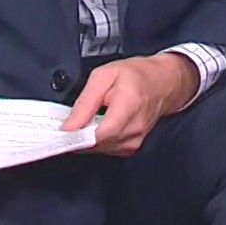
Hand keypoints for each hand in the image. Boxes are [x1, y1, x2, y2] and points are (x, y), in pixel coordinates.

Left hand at [62, 53, 198, 155]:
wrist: (164, 83)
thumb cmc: (137, 75)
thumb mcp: (104, 76)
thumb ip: (85, 102)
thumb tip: (68, 126)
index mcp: (129, 107)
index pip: (99, 135)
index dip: (77, 136)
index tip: (62, 132)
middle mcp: (134, 129)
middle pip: (97, 144)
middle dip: (78, 136)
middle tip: (69, 123)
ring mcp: (135, 140)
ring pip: (100, 149)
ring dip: (87, 139)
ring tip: (84, 121)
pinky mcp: (132, 146)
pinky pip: (107, 149)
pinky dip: (97, 140)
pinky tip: (96, 127)